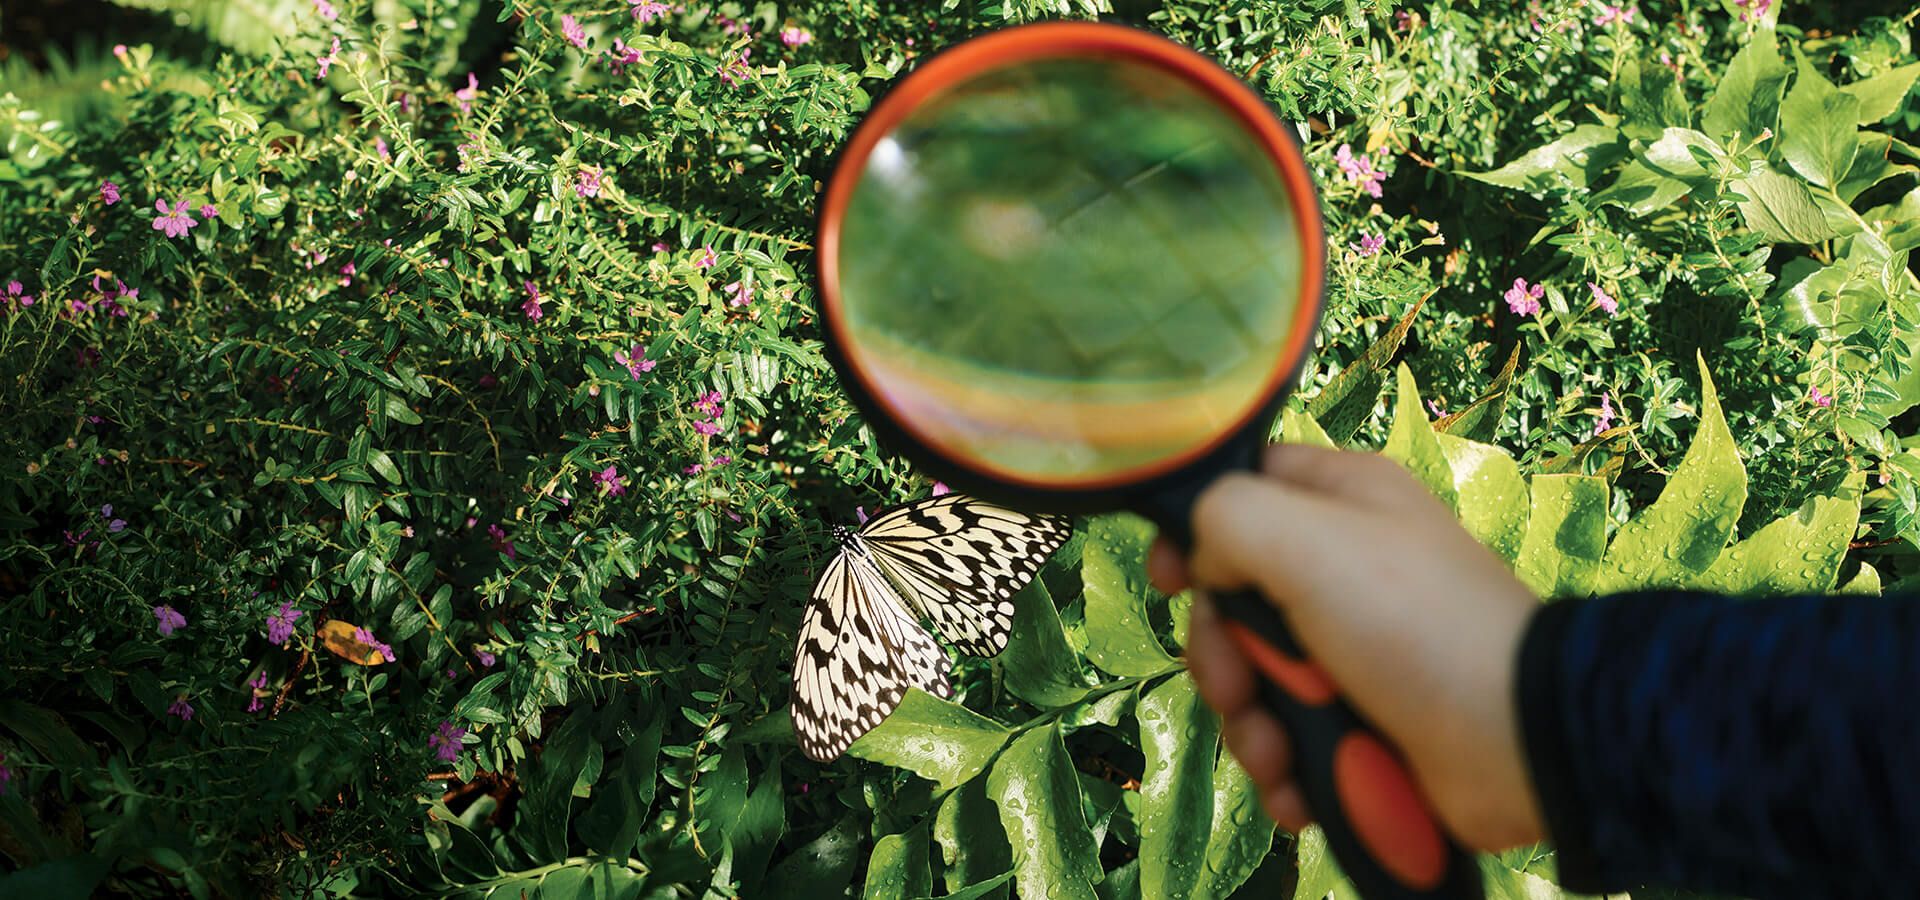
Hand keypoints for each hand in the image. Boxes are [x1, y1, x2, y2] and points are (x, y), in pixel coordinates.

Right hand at [1150, 443, 1547, 850]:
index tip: (1173, 581)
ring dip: (1250, 725)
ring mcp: (1353, 649)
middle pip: (1232, 601)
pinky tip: (1301, 787)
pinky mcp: (1363, 719)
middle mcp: (1344, 568)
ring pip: (1253, 679)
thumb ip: (1224, 518)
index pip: (1238, 489)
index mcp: (1339, 499)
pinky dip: (1286, 769)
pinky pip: (1290, 738)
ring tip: (1280, 753)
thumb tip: (1206, 567)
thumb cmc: (1415, 624)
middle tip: (1239, 684)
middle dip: (1220, 655)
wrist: (1515, 740)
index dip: (1193, 532)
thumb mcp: (1303, 538)